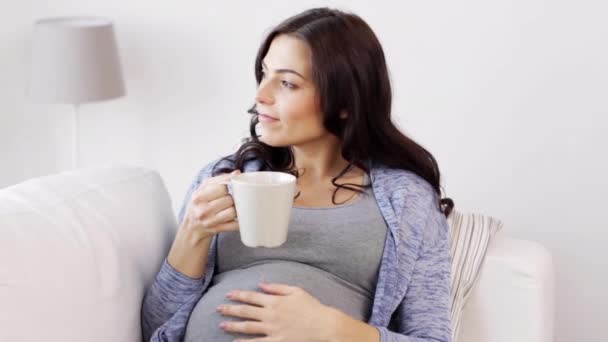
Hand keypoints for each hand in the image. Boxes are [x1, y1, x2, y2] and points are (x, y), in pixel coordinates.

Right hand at [181, 169, 240, 241]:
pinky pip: (235, 225)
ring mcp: (210, 221)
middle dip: (233, 199)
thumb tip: (237, 173)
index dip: (230, 186)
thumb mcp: (203, 190)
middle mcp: (203, 210)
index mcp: (199, 197)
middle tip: (231, 199)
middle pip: (229, 200)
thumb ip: (219, 180)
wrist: (191, 228)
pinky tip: (238, 218)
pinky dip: (239, 222)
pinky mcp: (217, 230)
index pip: (222, 188)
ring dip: (236, 209)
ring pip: (233, 212)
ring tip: (233, 208)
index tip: (231, 187)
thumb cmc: (199, 205)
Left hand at [217, 282, 337, 341]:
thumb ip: (277, 287)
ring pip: (248, 327)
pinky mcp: (277, 341)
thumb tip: (262, 284)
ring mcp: (272, 329)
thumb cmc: (312, 307)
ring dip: (233, 325)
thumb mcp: (296, 290)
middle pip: (246, 311)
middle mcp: (271, 314)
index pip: (252, 297)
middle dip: (231, 309)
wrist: (323, 324)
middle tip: (218, 309)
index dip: (239, 295)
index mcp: (275, 301)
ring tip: (222, 325)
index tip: (228, 294)